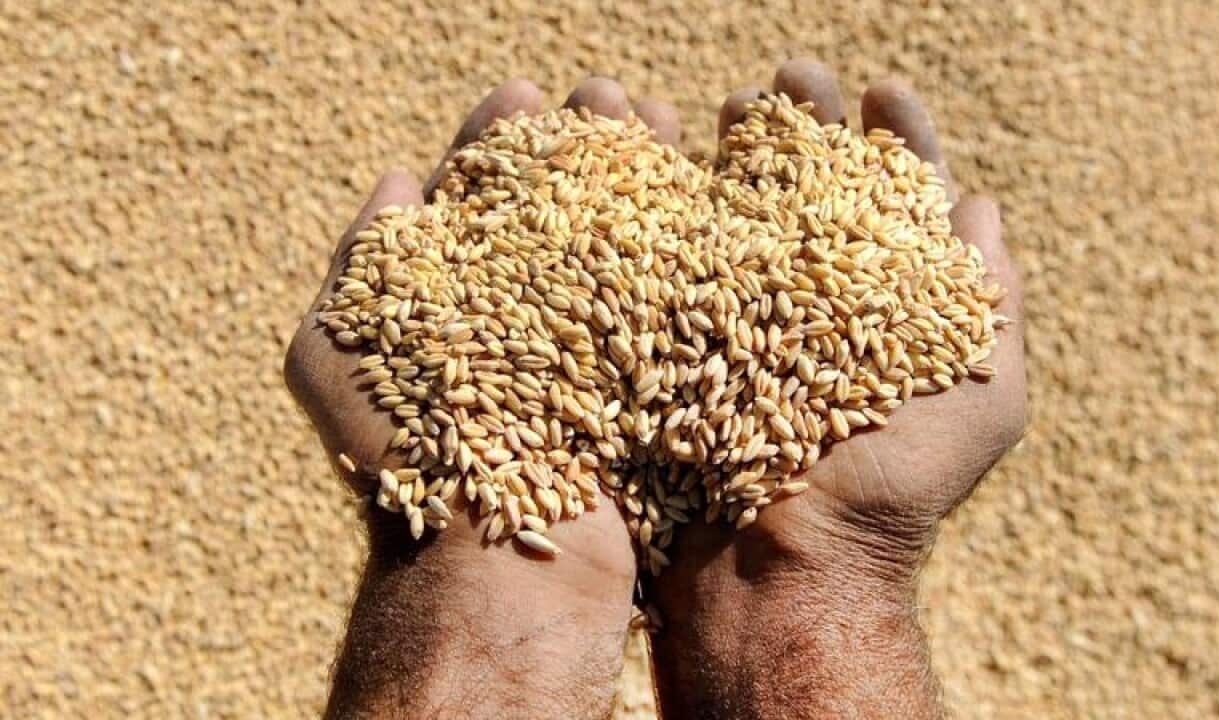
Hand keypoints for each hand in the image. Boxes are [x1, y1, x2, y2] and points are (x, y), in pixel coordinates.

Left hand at [283, 78, 658, 719]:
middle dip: (581, 145)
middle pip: (552, 209)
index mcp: (446, 304)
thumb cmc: (409, 456)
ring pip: (615, 241)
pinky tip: (704, 195)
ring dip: (637, 177)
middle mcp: (518, 320)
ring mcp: (582, 350)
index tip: (529, 93)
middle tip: (612, 96)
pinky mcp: (638, 380)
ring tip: (663, 117)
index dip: (498, 140)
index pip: (471, 200)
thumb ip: (362, 261)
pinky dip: (681, 241)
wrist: (502, 560)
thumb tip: (401, 181)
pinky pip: (663, 293)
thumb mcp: (337, 349)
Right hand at [644, 59, 1027, 719]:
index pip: (897, 205)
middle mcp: (815, 307)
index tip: (884, 92)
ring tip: (720, 101)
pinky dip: (658, 200)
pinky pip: (666, 255)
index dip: (895, 142)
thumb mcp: (983, 397)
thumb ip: (992, 298)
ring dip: (726, 150)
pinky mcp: (677, 342)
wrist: (777, 568)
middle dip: (803, 129)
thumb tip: (982, 206)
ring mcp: (742, 321)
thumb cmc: (891, 490)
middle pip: (809, 196)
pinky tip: (650, 151)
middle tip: (791, 77)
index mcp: (891, 311)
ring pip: (733, 212)